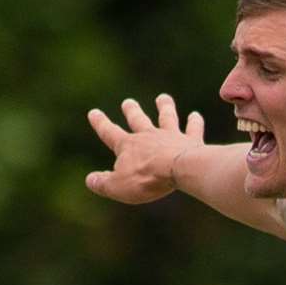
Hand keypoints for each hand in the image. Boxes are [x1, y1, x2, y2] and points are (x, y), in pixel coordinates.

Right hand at [85, 93, 204, 203]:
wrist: (178, 169)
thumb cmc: (146, 179)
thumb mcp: (118, 186)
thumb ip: (103, 183)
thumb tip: (90, 180)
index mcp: (128, 146)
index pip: (110, 133)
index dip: (101, 124)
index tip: (94, 112)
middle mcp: (149, 136)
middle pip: (138, 120)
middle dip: (132, 111)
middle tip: (128, 102)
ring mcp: (171, 136)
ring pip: (166, 117)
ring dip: (164, 107)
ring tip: (163, 97)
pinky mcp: (191, 141)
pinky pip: (193, 129)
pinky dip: (194, 122)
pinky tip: (196, 115)